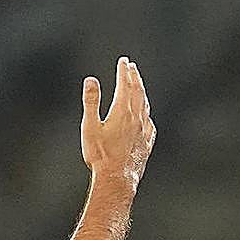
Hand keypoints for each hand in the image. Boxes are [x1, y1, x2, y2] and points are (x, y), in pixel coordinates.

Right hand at [81, 57, 154, 186]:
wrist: (117, 177)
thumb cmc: (100, 154)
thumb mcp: (90, 127)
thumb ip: (91, 102)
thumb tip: (91, 80)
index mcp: (122, 110)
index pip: (125, 84)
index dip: (124, 71)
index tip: (123, 61)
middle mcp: (137, 117)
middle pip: (138, 91)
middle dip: (134, 77)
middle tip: (132, 67)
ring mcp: (144, 129)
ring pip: (145, 105)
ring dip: (142, 92)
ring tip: (139, 86)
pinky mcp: (146, 141)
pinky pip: (150, 122)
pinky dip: (146, 112)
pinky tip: (145, 115)